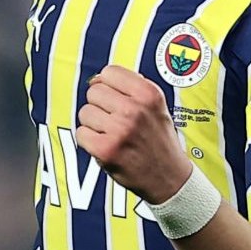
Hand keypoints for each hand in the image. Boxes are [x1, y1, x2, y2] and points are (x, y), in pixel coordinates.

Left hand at [75, 65, 193, 204]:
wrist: (169, 178)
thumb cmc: (159, 141)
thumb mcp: (156, 106)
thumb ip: (131, 87)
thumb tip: (98, 78)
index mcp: (148, 94)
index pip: (110, 72)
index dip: (107, 84)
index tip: (111, 96)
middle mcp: (135, 109)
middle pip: (94, 91)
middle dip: (100, 104)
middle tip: (113, 120)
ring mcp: (119, 129)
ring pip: (85, 112)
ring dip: (93, 123)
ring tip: (111, 134)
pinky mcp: (106, 149)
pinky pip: (81, 133)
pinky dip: (89, 141)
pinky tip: (105, 145)